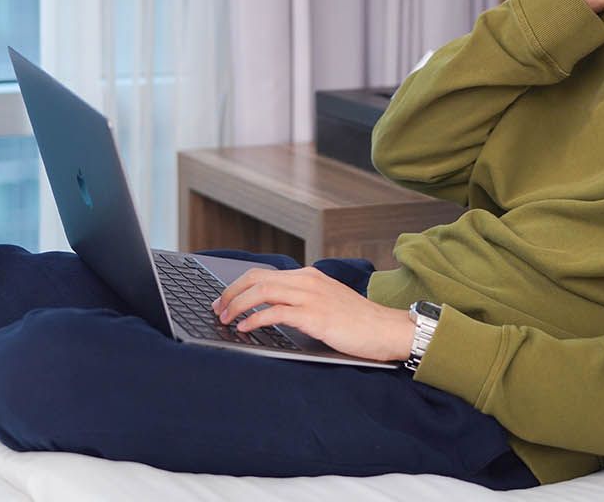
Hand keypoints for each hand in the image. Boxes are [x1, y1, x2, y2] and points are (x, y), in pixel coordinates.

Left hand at [212, 266, 415, 362]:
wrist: (386, 329)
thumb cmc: (359, 322)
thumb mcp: (327, 303)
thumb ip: (303, 301)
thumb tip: (272, 311)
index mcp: (309, 277)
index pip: (263, 274)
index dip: (238, 286)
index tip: (224, 300)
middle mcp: (307, 281)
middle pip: (256, 279)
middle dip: (230, 293)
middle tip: (217, 309)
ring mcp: (311, 296)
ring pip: (261, 291)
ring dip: (237, 305)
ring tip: (226, 319)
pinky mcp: (314, 316)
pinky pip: (274, 312)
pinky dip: (254, 319)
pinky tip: (245, 328)